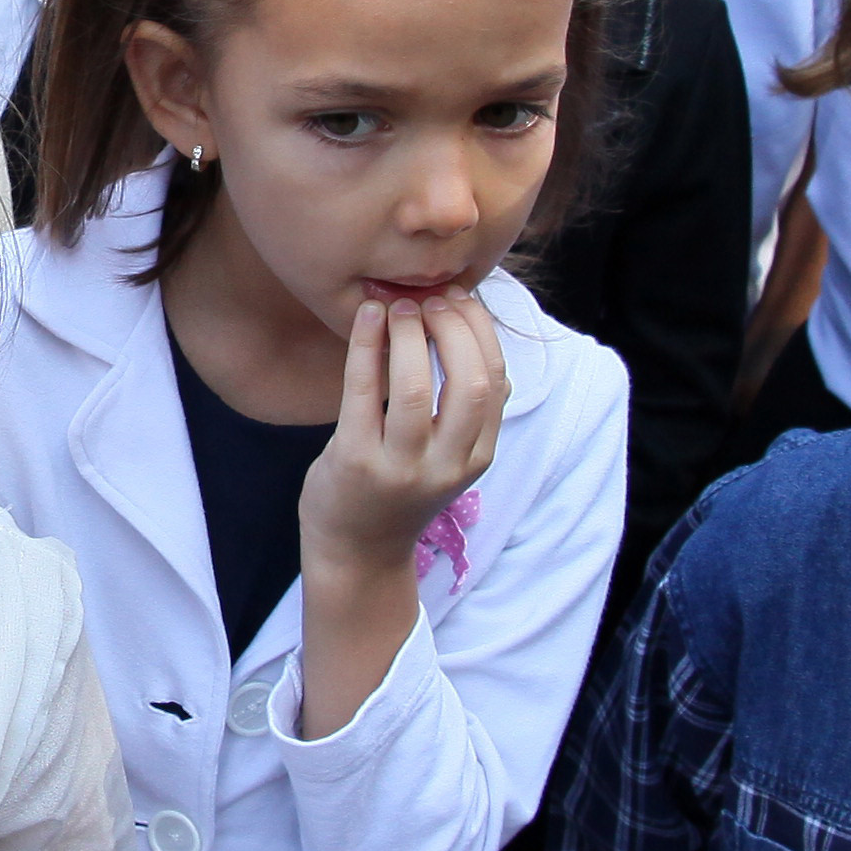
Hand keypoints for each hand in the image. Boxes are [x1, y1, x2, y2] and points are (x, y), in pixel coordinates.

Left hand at [300, 285, 511, 575]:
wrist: (357, 551)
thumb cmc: (401, 491)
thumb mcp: (452, 460)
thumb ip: (472, 416)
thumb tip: (491, 358)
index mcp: (477, 457)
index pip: (496, 381)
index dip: (481, 331)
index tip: (460, 299)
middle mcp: (446, 465)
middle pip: (469, 382)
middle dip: (453, 327)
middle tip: (429, 299)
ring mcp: (400, 466)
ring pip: (415, 387)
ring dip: (409, 334)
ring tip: (398, 305)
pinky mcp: (355, 461)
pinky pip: (362, 392)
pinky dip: (366, 346)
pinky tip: (367, 317)